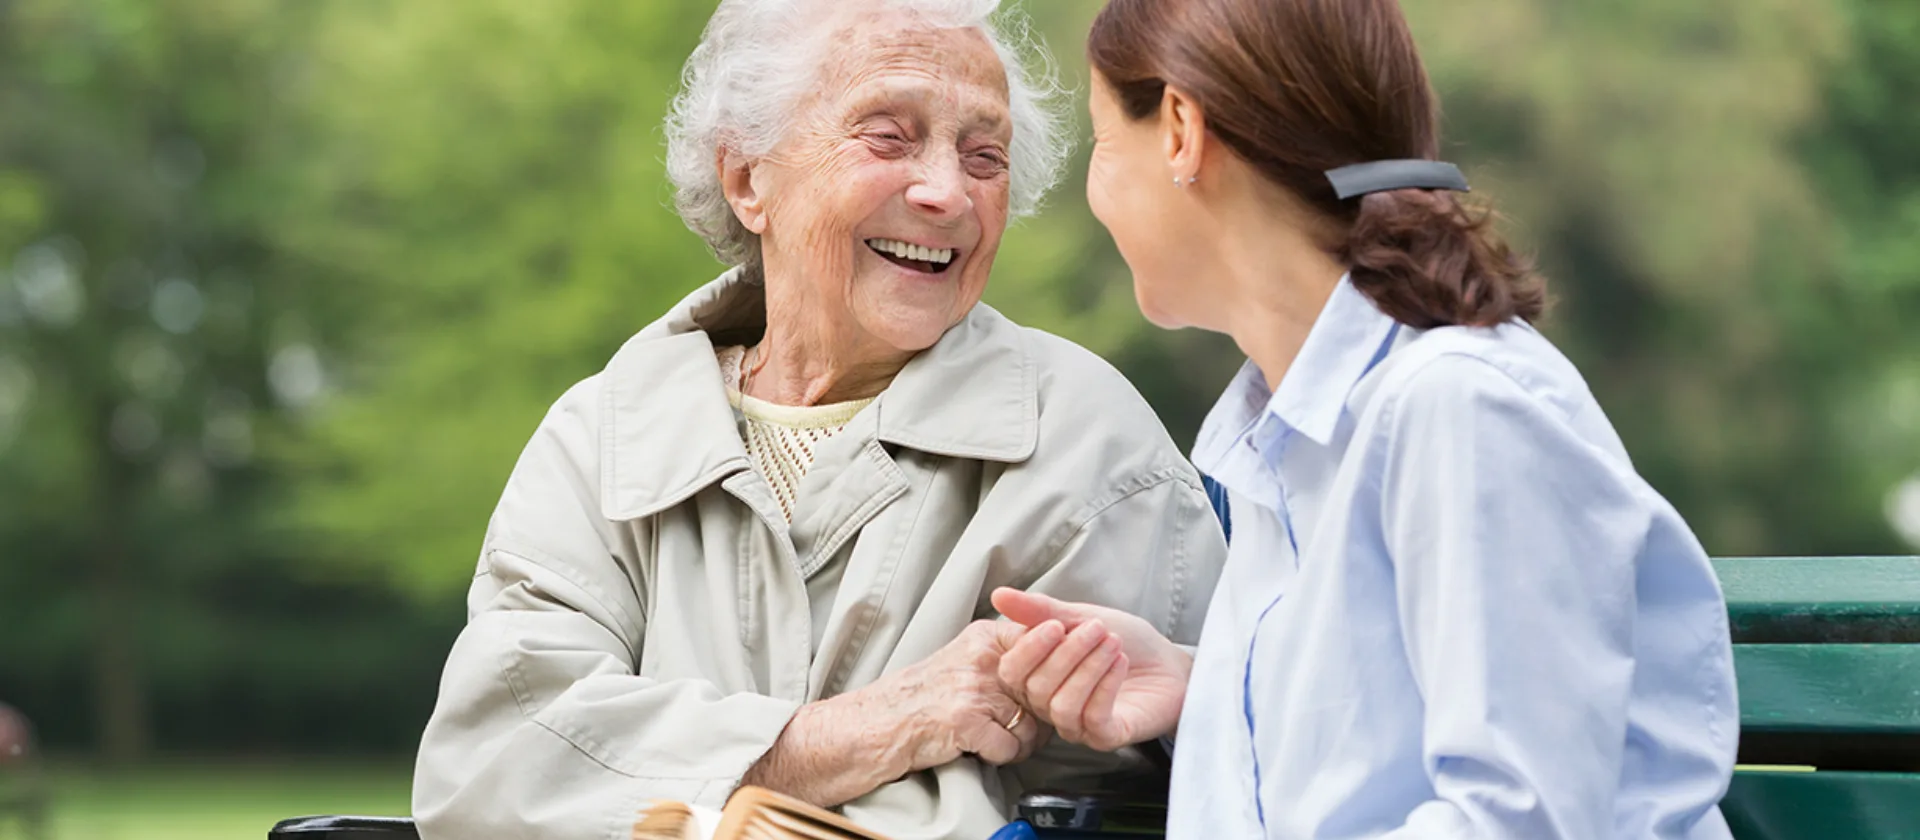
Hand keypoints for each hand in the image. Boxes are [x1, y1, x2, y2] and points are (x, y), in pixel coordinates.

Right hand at [863, 619, 1049, 770]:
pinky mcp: (966, 720)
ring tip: (993, 739)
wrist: (881, 722)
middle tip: (1022, 724)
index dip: (1057, 672)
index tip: (1052, 689)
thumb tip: (1060, 674)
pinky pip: (1009, 747)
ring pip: (1031, 724)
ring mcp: (974, 688)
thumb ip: (1007, 659)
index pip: (1045, 644)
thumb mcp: (966, 659)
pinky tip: (978, 749)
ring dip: (1019, 741)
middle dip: (1040, 716)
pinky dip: (998, 756)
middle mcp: (983, 657)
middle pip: (1044, 691)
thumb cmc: (927, 696)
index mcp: (985, 637)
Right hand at [990, 588, 1190, 751]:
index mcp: (1039, 676)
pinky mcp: (1106, 737)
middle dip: (1068, 652)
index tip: (1057, 623)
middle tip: (1098, 628)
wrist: (1169, 662)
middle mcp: (1051, 705)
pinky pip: (1092, 719)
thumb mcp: (1080, 617)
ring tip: (1113, 643)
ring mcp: (1078, 725)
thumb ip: (1041, 610)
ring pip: (1062, 705)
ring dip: (1089, 668)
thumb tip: (998, 594)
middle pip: (1037, 688)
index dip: (1030, 648)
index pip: (1011, 672)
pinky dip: (1105, 686)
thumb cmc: (1124, 641)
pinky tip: (1120, 663)